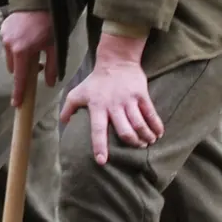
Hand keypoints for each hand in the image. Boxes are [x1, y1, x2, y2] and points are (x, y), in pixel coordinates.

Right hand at [0, 10, 58, 106]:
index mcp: (22, 51)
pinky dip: (15, 46)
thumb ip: (52, 66)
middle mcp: (9, 45)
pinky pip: (8, 44)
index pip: (19, 77)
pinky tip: (27, 38)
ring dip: (19, 58)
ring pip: (10, 56)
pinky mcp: (2, 28)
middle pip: (14, 68)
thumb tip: (50, 83)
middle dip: (23, 70)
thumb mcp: (54, 47)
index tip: (16, 104)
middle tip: (38, 64)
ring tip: (33, 49)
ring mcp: (4, 36)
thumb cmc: (49, 24)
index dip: (18, 92)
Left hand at [60, 34, 163, 160]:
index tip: (102, 161)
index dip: (99, 146)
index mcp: (97, 107)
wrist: (116, 60)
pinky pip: (151, 113)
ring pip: (139, 124)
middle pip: (124, 131)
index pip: (97, 130)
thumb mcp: (78, 92)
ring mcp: (129, 100)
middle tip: (137, 147)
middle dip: (132, 143)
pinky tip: (158, 133)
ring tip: (147, 142)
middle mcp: (113, 105)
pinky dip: (156, 126)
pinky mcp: (141, 95)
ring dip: (145, 137)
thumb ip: (68, 107)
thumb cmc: (95, 80)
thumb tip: (63, 122)